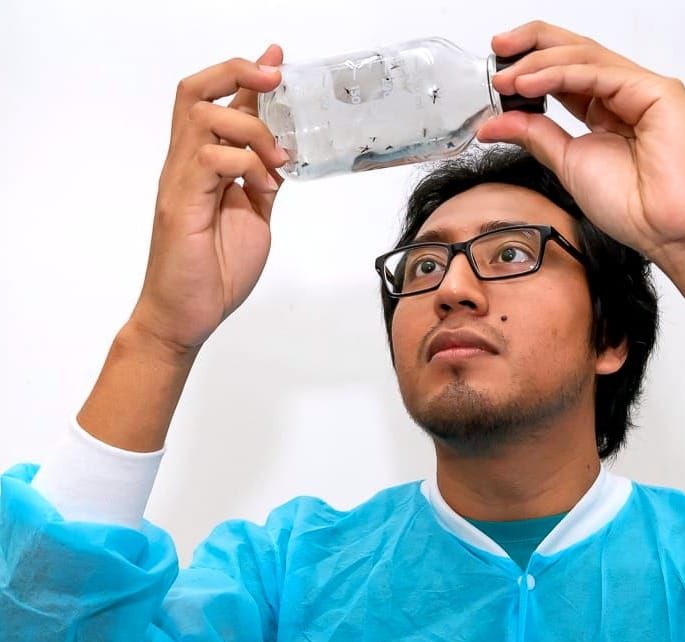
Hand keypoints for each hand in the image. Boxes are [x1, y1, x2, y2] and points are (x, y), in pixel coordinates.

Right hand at [130, 45, 287, 352]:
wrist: (187, 316)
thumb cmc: (214, 272)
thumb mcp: (254, 217)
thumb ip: (261, 183)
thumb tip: (281, 156)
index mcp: (204, 167)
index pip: (219, 105)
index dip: (246, 76)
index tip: (275, 59)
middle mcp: (186, 165)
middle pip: (196, 92)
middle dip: (237, 73)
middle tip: (275, 77)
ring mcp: (180, 181)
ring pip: (203, 116)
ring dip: (251, 128)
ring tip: (277, 160)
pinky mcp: (181, 203)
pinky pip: (209, 158)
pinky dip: (245, 162)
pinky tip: (263, 185)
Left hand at [479, 21, 684, 313]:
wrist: (671, 232)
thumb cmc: (636, 208)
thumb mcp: (568, 164)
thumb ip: (535, 137)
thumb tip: (496, 123)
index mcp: (606, 111)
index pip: (565, 73)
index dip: (530, 66)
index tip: (497, 73)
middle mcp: (625, 94)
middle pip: (575, 51)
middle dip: (533, 44)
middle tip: (498, 46)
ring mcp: (642, 90)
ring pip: (585, 57)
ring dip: (539, 62)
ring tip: (506, 77)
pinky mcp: (657, 92)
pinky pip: (599, 73)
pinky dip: (560, 74)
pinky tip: (530, 84)